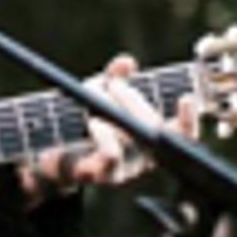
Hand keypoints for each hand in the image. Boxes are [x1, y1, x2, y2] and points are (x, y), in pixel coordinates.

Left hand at [20, 54, 199, 203]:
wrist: (47, 152)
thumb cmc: (80, 121)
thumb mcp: (96, 93)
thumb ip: (114, 77)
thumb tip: (126, 62)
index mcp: (148, 139)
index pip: (181, 135)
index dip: (189, 120)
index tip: (186, 99)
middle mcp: (140, 158)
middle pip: (154, 132)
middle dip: (135, 103)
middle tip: (114, 86)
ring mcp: (121, 169)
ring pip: (132, 143)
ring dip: (116, 116)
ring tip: (97, 105)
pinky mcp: (98, 174)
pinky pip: (110, 157)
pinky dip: (104, 136)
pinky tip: (94, 123)